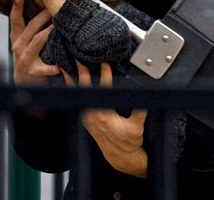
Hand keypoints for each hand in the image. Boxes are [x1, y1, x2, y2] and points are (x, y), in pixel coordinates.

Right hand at [10, 0, 60, 84]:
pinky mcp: (32, 71)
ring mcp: (25, 59)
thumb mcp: (25, 43)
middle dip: (43, 15)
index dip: (16, 7)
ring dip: (48, 33)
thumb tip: (46, 10)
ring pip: (37, 41)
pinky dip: (50, 68)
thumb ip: (32, 30)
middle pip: (31, 27)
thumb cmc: (29, 59)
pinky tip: (58, 67)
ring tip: (58, 26)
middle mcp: (19, 46)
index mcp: (18, 37)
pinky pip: (43, 68)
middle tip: (54, 6)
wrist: (23, 83)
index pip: (15, 20)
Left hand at [63, 62, 147, 177]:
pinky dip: (74, 87)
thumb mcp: (137, 127)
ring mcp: (86, 116)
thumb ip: (140, 111)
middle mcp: (91, 114)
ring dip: (73, 79)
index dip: (104, 75)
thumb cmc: (129, 142)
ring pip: (78, 94)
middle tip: (79, 57)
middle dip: (82, 72)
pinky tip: (72, 79)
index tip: (105, 63)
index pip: (103, 90)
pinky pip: (78, 98)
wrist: (120, 156)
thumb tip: (146, 95)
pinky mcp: (86, 117)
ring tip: (67, 64)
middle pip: (85, 89)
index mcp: (104, 115)